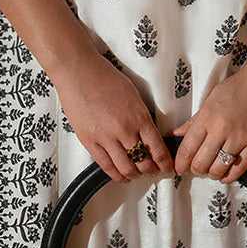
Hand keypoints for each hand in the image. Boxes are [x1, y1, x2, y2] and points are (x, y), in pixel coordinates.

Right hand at [55, 49, 172, 183]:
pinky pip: (106, 166)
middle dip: (152, 170)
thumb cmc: (104, 77)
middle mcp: (125, 130)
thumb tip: (148, 133)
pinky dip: (116, 175)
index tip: (167, 166)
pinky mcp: (90, 142)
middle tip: (153, 170)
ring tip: (137, 174)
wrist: (79, 72)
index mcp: (140, 116)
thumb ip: (141, 116)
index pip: (158, 148)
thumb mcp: (133, 95)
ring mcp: (107, 138)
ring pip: (126, 168)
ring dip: (135, 175)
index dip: (165, 163)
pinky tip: (121, 175)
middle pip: (144, 162)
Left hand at [171, 38, 246, 183]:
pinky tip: (226, 174)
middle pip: (201, 162)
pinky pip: (239, 168)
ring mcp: (240, 137)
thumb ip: (195, 119)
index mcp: (207, 116)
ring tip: (212, 170)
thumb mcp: (212, 97)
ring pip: (218, 169)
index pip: (187, 147)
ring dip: (212, 174)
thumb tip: (177, 133)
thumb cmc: (241, 85)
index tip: (181, 168)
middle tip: (197, 169)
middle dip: (196, 170)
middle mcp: (221, 128)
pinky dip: (230, 176)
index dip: (181, 163)